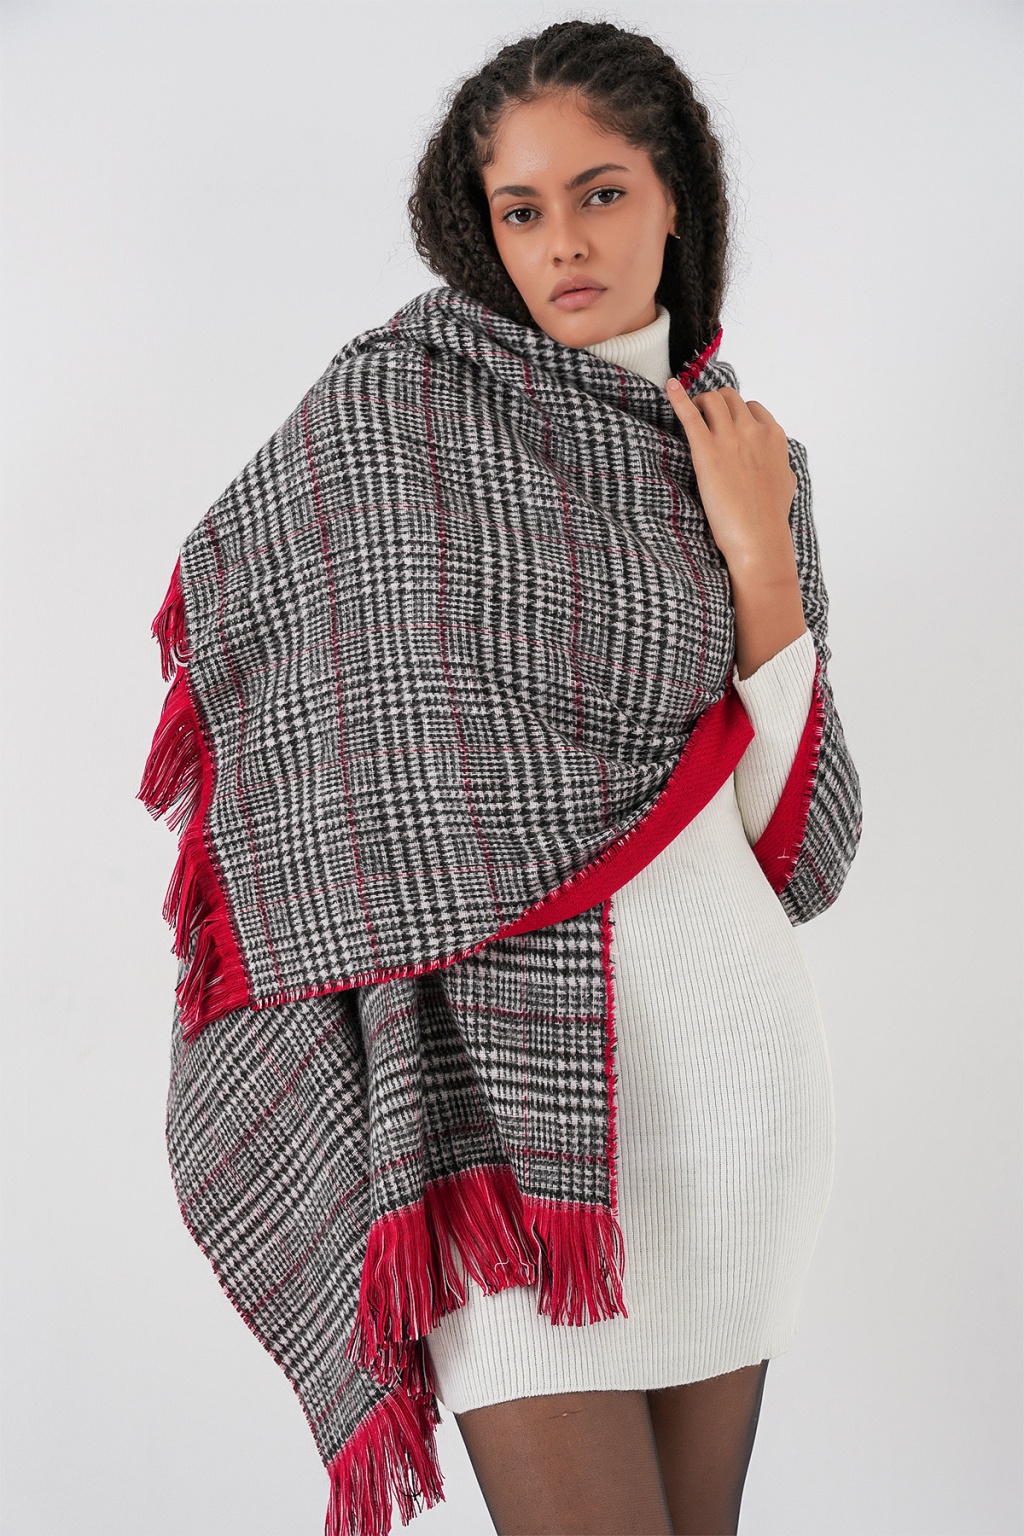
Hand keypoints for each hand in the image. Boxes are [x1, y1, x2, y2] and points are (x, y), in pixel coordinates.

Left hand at [665, 380, 797, 570]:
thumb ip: (780, 461)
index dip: (736, 414)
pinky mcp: (707, 450)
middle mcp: (753, 430)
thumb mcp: (787, 480)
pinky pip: (690, 414)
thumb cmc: (771, 516)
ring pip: (712, 399)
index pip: (752, 407)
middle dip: (716, 404)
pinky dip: (678, 397)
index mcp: (773, 435)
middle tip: (705, 420)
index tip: (727, 424)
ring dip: (700, 404)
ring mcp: (730, 438)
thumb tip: (778, 459)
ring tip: (692, 415)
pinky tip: (670, 387)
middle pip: (730, 397)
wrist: (758, 537)